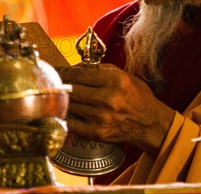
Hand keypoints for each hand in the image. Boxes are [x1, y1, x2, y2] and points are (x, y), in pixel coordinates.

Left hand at [57, 64, 174, 155]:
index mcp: (115, 80)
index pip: (80, 74)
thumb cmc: (137, 97)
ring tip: (54, 95)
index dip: (63, 71)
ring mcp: (102, 117)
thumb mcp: (124, 76)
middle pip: (72, 89)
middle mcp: (108, 98)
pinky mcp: (98, 132)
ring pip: (71, 105)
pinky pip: (73, 124)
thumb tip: (76, 67)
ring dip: (61, 100)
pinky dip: (65, 117)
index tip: (53, 70)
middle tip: (49, 82)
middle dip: (59, 84)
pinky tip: (60, 112)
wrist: (150, 124)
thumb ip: (100, 70)